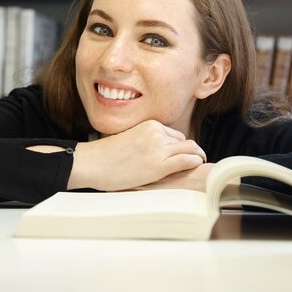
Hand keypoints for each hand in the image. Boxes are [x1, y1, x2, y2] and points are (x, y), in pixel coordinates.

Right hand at [68, 120, 206, 190]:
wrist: (92, 163)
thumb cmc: (105, 156)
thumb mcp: (128, 139)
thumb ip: (145, 141)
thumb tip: (153, 151)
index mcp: (149, 125)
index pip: (174, 135)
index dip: (179, 147)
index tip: (180, 155)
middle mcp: (156, 133)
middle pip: (183, 141)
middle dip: (189, 152)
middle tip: (193, 161)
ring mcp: (158, 148)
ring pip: (190, 149)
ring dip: (197, 157)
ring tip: (199, 164)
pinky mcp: (158, 165)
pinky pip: (187, 160)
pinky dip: (195, 162)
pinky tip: (197, 166)